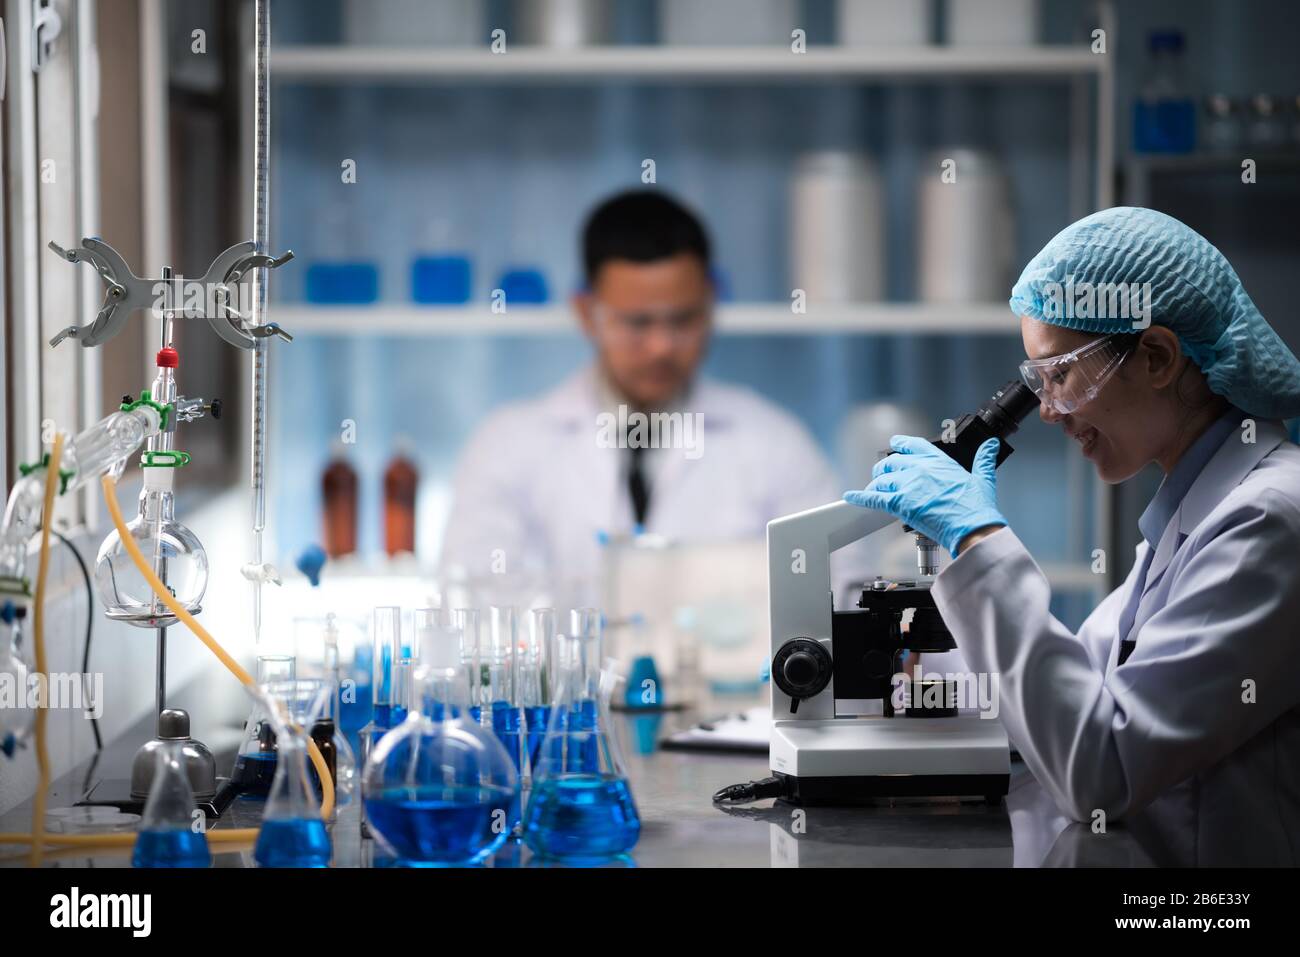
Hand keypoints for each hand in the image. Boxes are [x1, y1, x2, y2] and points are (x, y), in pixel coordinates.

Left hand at [843, 435, 1006, 557]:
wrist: (972, 527)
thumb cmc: (977, 507)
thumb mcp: (983, 478)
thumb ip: (984, 460)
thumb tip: (990, 446)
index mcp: (938, 461)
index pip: (912, 446)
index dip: (900, 445)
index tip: (895, 445)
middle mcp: (920, 469)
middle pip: (891, 463)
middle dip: (884, 469)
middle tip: (882, 476)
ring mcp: (909, 485)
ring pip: (882, 479)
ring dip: (876, 484)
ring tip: (875, 490)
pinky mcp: (900, 503)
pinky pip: (874, 497)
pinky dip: (859, 497)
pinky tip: (851, 496)